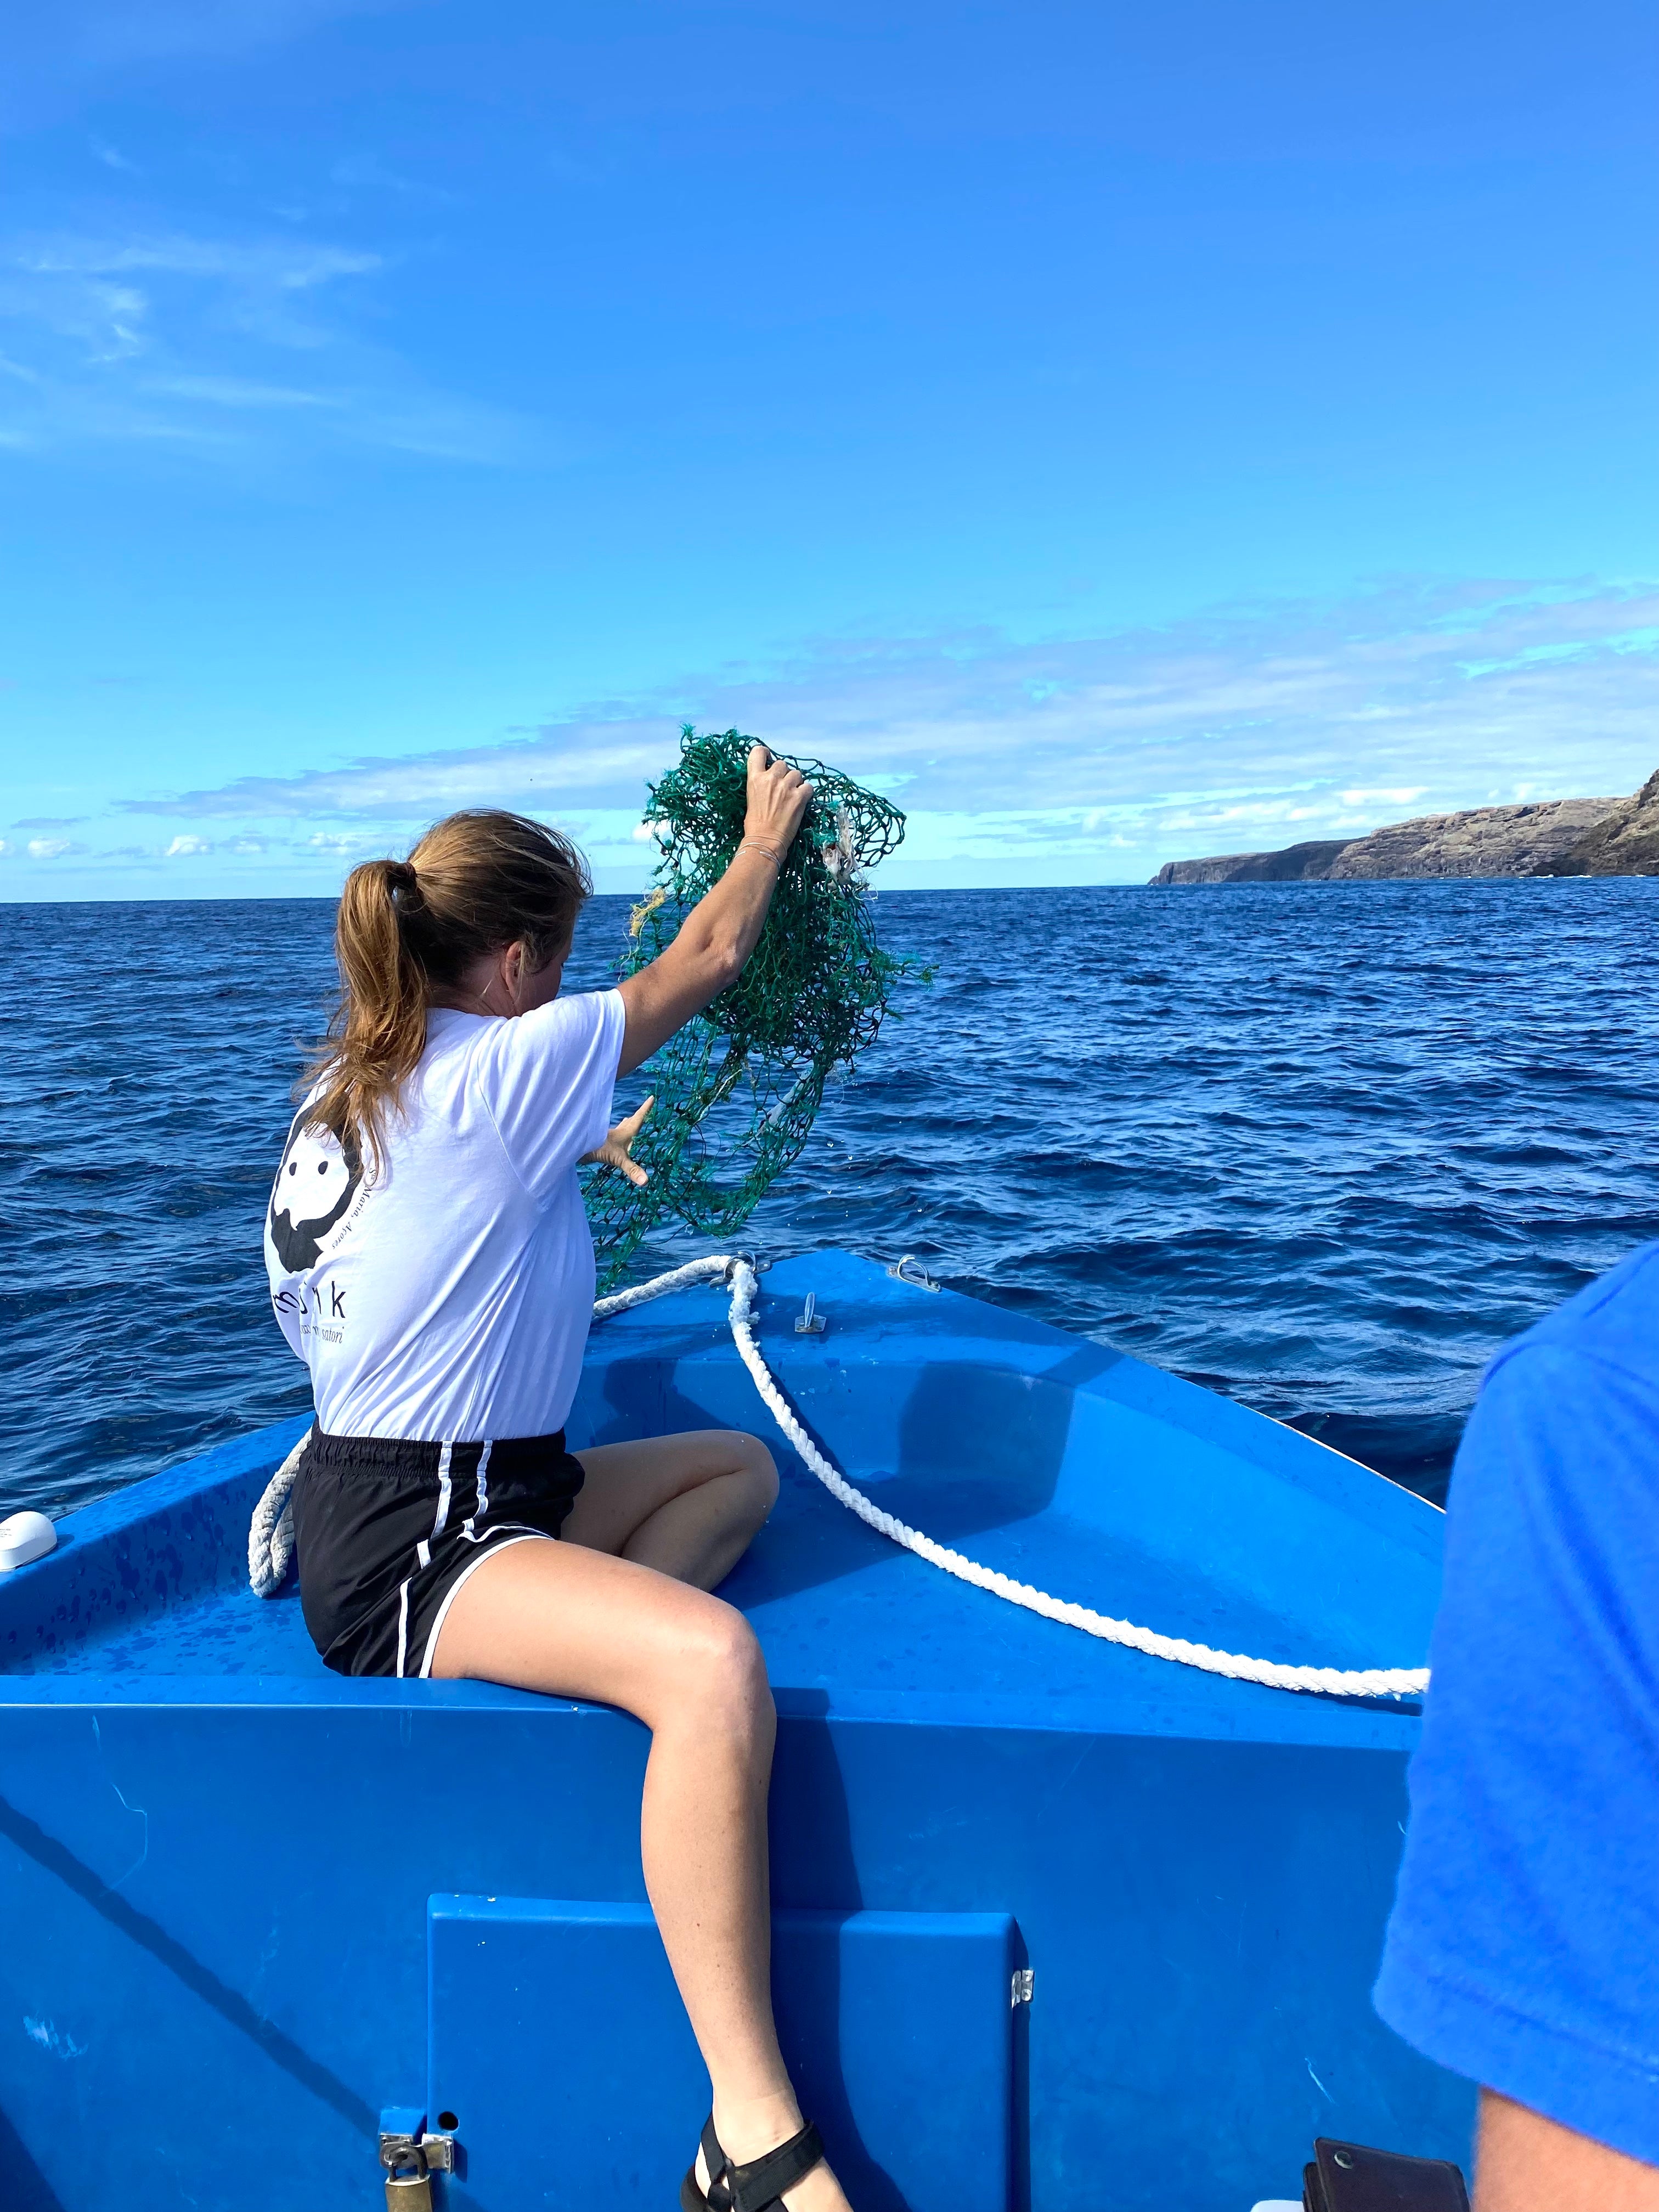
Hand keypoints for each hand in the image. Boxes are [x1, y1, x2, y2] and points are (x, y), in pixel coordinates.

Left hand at [581, 1095, 652, 1186]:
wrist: (577, 1149)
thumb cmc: (599, 1148)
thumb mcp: (618, 1159)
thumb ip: (631, 1169)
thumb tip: (646, 1181)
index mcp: (625, 1132)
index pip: (639, 1117)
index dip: (646, 1108)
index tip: (652, 1096)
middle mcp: (618, 1133)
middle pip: (631, 1122)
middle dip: (638, 1116)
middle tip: (645, 1110)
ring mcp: (610, 1137)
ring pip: (622, 1128)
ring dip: (627, 1124)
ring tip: (630, 1120)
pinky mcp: (602, 1143)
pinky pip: (614, 1136)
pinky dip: (619, 1135)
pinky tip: (616, 1139)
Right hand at [743, 744, 813, 858]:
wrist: (765, 840)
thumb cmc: (755, 824)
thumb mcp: (751, 798)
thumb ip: (761, 784)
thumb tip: (770, 779)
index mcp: (755, 778)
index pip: (758, 752)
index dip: (765, 753)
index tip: (768, 758)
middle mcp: (771, 779)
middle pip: (782, 764)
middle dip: (783, 774)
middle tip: (782, 787)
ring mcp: (786, 787)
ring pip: (796, 773)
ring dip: (795, 782)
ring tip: (792, 795)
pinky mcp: (800, 797)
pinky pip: (809, 786)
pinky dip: (806, 792)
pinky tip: (801, 800)